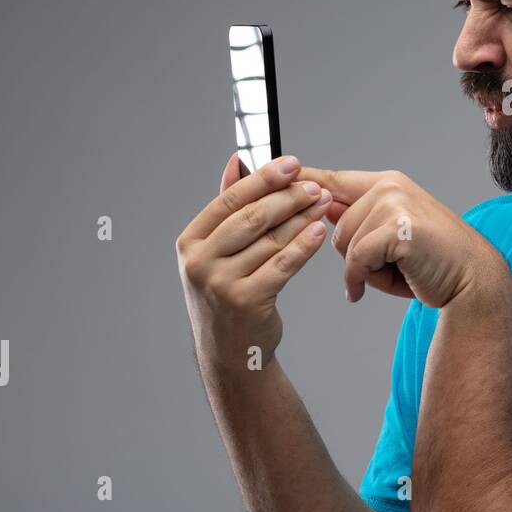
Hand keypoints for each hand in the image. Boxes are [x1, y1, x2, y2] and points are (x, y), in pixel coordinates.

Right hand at [175, 153, 332, 372]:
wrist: (231, 351)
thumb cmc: (228, 293)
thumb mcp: (216, 251)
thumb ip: (227, 208)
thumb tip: (236, 161)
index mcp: (189, 242)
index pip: (229, 199)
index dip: (263, 178)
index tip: (291, 163)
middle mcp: (199, 262)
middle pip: (251, 217)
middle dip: (288, 197)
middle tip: (314, 186)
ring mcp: (220, 283)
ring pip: (270, 240)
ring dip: (302, 217)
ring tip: (322, 203)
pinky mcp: (247, 301)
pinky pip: (283, 264)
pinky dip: (304, 245)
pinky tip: (319, 231)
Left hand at [298, 166, 510, 308]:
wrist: (471, 279)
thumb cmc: (429, 263)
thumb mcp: (386, 238)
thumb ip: (356, 221)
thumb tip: (321, 208)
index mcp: (386, 183)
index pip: (330, 179)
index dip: (299, 180)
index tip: (267, 169)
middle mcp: (389, 185)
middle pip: (332, 222)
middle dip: (350, 254)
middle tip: (385, 266)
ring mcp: (395, 202)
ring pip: (342, 242)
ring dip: (360, 268)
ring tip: (393, 272)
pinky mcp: (398, 227)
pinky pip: (356, 258)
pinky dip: (360, 280)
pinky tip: (368, 290)